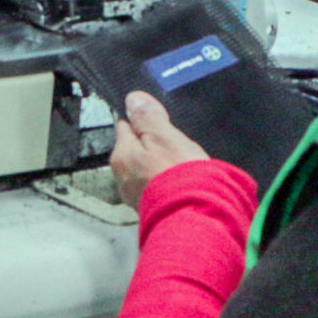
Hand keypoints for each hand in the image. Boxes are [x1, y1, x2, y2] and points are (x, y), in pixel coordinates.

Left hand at [111, 90, 208, 206]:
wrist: (197, 218)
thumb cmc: (180, 176)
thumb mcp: (165, 137)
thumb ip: (148, 117)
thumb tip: (133, 99)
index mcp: (121, 156)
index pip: (125, 127)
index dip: (142, 121)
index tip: (157, 119)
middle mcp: (122, 178)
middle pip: (135, 151)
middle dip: (151, 145)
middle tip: (175, 143)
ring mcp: (136, 197)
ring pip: (146, 171)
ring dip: (160, 166)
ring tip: (182, 163)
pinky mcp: (154, 209)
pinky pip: (158, 188)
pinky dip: (168, 182)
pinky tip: (183, 181)